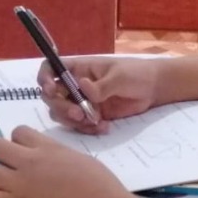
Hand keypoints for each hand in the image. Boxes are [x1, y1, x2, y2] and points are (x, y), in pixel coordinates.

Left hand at [0, 127, 140, 197]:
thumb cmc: (104, 190)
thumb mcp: (82, 161)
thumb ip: (60, 157)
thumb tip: (51, 162)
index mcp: (49, 147)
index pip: (18, 132)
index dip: (18, 144)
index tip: (24, 156)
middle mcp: (30, 161)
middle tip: (5, 171)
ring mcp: (20, 184)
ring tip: (1, 192)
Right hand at [37, 57, 159, 134]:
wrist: (153, 89)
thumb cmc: (136, 74)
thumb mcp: (119, 77)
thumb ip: (101, 85)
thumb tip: (82, 87)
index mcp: (79, 69)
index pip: (51, 68)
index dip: (44, 78)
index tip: (50, 89)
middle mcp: (75, 85)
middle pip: (52, 96)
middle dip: (62, 107)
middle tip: (79, 114)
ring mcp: (82, 102)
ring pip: (63, 114)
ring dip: (73, 121)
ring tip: (95, 122)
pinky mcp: (91, 116)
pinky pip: (79, 126)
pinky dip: (88, 129)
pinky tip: (104, 127)